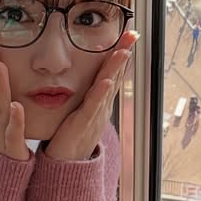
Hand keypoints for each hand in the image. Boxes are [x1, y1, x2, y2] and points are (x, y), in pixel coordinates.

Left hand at [43, 30, 138, 161]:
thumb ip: (87, 95)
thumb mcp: (81, 111)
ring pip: (108, 88)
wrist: (68, 166)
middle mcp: (102, 105)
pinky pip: (93, 107)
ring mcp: (95, 114)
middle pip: (115, 75)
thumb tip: (92, 79)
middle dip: (124, 54)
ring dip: (116, 69)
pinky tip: (107, 82)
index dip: (120, 53)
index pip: (112, 71)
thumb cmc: (71, 138)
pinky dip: (101, 94)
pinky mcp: (84, 124)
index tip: (128, 35)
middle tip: (133, 35)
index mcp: (100, 100)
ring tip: (123, 52)